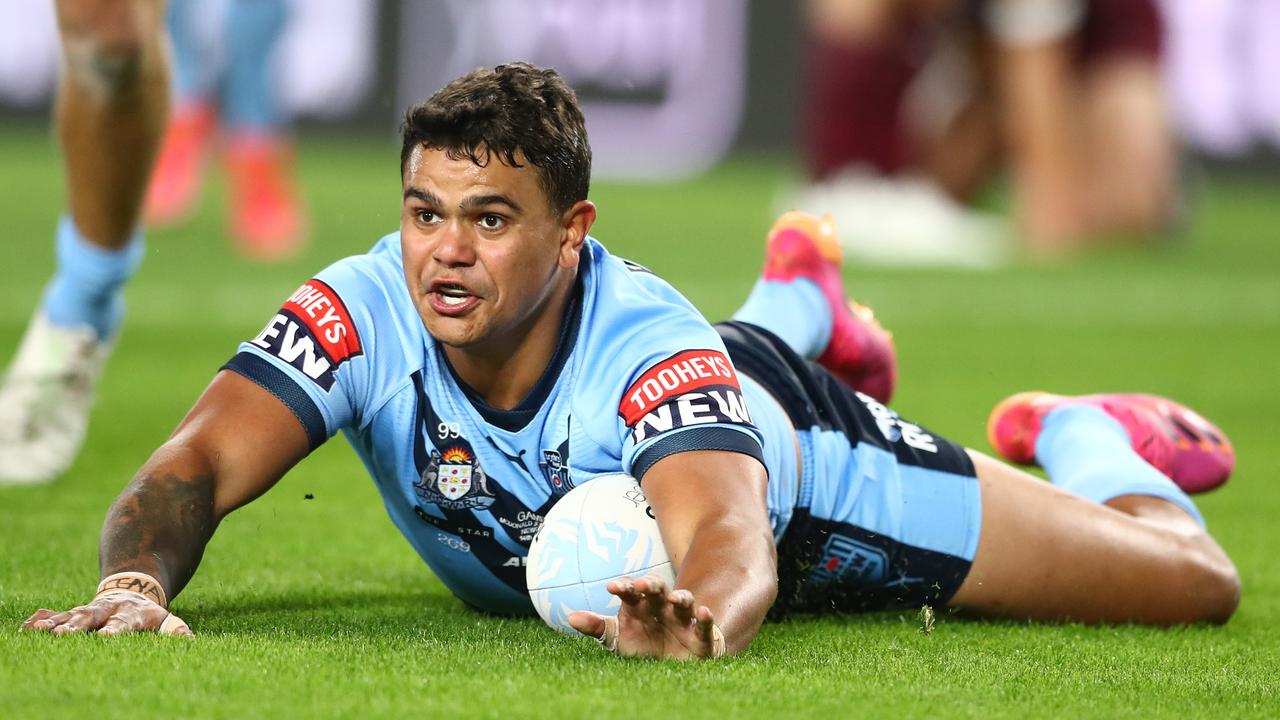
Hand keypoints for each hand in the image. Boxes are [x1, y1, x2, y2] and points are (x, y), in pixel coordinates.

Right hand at [20, 593, 191, 635]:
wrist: (132, 588)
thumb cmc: (148, 615)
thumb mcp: (164, 619)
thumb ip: (175, 630)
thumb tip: (190, 640)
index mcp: (128, 614)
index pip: (122, 624)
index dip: (114, 631)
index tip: (105, 638)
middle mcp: (105, 610)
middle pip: (90, 618)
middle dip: (76, 627)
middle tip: (62, 636)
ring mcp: (87, 610)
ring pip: (68, 616)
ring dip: (54, 623)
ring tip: (39, 631)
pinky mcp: (72, 613)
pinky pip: (54, 615)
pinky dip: (41, 620)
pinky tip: (28, 627)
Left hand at [567, 574, 724, 659]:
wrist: (673, 663)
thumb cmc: (643, 644)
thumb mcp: (617, 638)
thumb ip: (596, 627)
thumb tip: (570, 618)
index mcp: (640, 605)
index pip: (631, 591)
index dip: (623, 587)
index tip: (611, 587)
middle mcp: (662, 607)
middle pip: (658, 590)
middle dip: (651, 585)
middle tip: (642, 584)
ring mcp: (681, 619)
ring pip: (683, 601)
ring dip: (681, 597)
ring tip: (675, 597)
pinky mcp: (700, 635)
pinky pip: (704, 625)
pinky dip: (705, 618)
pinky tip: (703, 612)